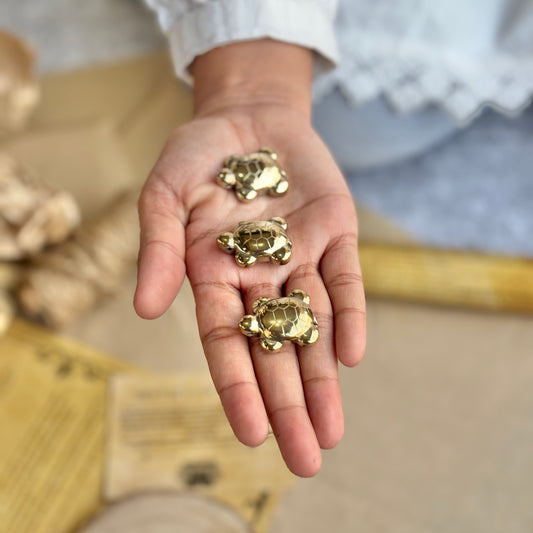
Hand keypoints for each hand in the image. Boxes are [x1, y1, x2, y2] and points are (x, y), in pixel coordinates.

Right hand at [134, 41, 365, 476]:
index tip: (252, 434)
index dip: (237, 387)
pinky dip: (350, 315)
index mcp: (213, 274)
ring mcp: (299, 258)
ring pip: (314, 327)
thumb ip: (158, 246)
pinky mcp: (335, 234)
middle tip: (304, 461)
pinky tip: (350, 355)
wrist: (248, 117)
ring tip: (331, 433)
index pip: (225, 342)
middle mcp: (259, 277)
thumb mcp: (165, 192)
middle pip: (275, 350)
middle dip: (289, 404)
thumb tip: (143, 307)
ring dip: (324, 378)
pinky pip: (345, 281)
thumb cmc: (199, 154)